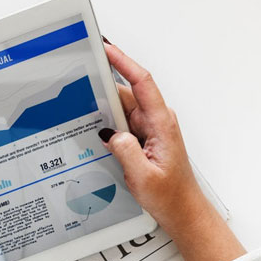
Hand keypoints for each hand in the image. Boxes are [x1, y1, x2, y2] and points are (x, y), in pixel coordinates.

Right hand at [100, 41, 243, 260]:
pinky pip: (119, 121)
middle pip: (125, 92)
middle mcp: (156, 121)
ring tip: (78, 104)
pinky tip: (90, 126)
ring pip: (119, 107)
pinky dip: (104, 121)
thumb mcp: (143, 177)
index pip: (142, 83)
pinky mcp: (140, 138)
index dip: (123, 62)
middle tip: (78, 75)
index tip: (106, 49)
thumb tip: (109, 132)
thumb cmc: (170, 196)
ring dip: (101, 106)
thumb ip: (125, 152)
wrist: (182, 211)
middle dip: (102, 83)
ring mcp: (148, 128)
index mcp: (162, 124)